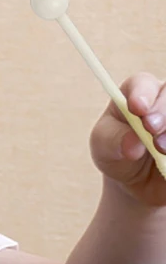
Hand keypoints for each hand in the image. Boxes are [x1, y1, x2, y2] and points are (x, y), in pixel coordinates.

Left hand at [90, 72, 165, 205]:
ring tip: (162, 151)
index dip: (142, 94)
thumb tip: (132, 142)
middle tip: (152, 129)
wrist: (136, 179)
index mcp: (135, 95)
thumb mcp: (104, 147)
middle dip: (162, 112)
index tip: (138, 108)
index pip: (142, 83)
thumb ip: (113, 141)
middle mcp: (163, 99)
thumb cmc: (117, 153)